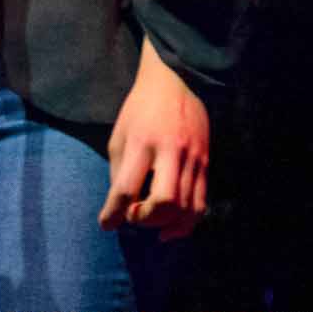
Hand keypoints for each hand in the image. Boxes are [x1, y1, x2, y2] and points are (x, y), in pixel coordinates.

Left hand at [99, 37, 209, 240]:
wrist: (177, 82)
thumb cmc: (140, 109)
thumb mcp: (120, 134)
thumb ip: (119, 170)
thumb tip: (119, 205)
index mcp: (141, 142)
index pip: (126, 187)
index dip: (114, 212)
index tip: (106, 224)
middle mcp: (170, 152)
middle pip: (163, 202)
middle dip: (145, 219)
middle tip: (131, 216)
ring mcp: (193, 159)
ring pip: (186, 209)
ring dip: (165, 224)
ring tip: (149, 223)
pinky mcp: (206, 164)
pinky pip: (201, 203)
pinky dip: (186, 223)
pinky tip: (170, 229)